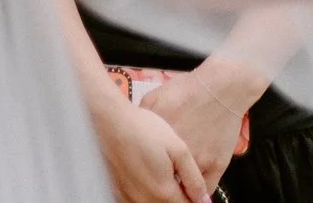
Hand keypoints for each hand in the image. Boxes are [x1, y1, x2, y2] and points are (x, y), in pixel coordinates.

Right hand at [90, 92, 208, 202]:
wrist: (109, 117)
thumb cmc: (141, 128)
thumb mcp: (178, 149)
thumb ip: (194, 179)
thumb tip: (203, 199)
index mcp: (163, 192)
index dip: (194, 197)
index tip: (193, 186)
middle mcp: (144, 199)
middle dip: (178, 195)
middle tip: (176, 174)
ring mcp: (127, 195)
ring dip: (160, 194)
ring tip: (160, 170)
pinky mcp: (116, 188)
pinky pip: (136, 198)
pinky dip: (145, 192)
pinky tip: (145, 173)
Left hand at [144, 64, 260, 189]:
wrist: (219, 89)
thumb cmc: (187, 91)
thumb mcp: (152, 99)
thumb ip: (141, 120)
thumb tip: (132, 134)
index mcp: (158, 137)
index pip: (144, 164)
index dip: (143, 170)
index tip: (142, 171)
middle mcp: (177, 152)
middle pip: (164, 180)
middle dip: (160, 182)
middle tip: (158, 183)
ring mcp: (199, 161)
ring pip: (186, 189)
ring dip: (180, 190)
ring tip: (176, 188)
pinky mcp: (217, 165)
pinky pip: (206, 188)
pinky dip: (199, 191)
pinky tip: (193, 189)